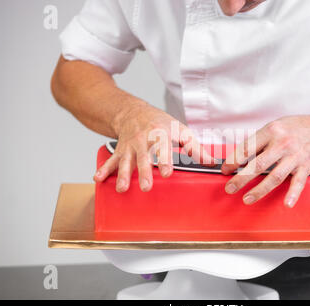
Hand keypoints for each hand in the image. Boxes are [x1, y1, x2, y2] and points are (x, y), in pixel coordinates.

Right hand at [93, 102, 213, 191]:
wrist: (134, 112)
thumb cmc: (160, 123)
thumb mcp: (180, 130)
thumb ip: (195, 147)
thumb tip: (211, 162)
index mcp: (159, 134)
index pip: (163, 148)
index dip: (165, 160)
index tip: (167, 173)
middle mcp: (143, 141)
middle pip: (143, 158)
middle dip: (144, 172)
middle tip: (147, 187)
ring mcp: (129, 147)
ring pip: (126, 161)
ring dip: (123, 175)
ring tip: (122, 188)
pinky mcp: (119, 151)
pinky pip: (110, 161)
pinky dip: (104, 170)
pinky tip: (98, 179)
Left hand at [221, 115, 309, 206]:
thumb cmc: (294, 129)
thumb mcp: (274, 127)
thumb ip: (258, 141)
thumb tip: (237, 158)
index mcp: (271, 131)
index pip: (247, 148)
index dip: (233, 161)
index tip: (225, 170)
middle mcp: (283, 143)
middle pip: (258, 164)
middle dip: (241, 178)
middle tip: (229, 188)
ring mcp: (295, 156)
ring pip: (275, 176)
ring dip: (260, 190)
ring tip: (246, 199)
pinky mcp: (306, 166)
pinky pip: (298, 182)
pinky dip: (293, 194)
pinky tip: (286, 204)